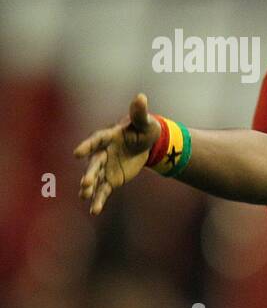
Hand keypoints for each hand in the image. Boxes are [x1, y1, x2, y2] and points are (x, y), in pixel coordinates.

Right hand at [74, 92, 158, 214]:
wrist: (148, 144)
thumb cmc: (144, 129)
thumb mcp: (144, 122)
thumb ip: (139, 112)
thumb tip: (141, 97)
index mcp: (109, 137)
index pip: (96, 141)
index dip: (87, 146)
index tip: (77, 153)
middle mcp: (103, 153)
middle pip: (95, 163)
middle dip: (90, 172)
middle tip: (86, 182)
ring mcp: (106, 167)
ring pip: (96, 178)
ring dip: (90, 187)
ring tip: (84, 195)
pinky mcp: (111, 178)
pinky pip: (104, 190)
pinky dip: (99, 200)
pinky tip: (94, 210)